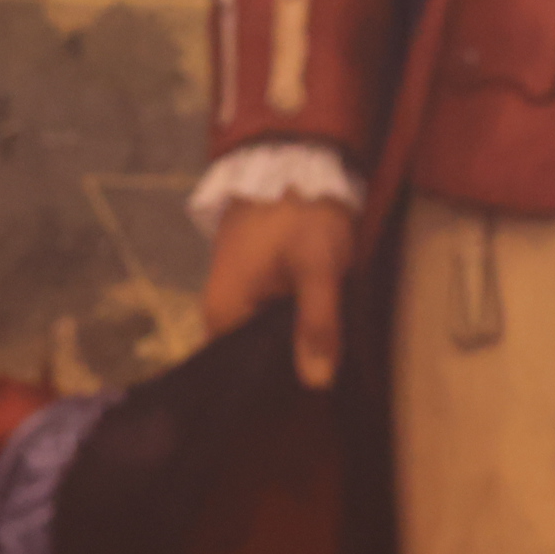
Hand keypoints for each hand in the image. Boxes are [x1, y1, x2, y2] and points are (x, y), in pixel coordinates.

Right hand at [201, 196, 353, 387]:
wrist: (296, 155)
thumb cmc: (302, 211)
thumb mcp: (317, 266)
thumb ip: (316, 323)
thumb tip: (316, 384)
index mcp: (223, 315)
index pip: (245, 375)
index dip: (282, 387)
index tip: (316, 399)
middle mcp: (219, 309)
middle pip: (256, 356)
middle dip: (292, 365)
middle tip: (335, 381)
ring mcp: (234, 291)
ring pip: (267, 334)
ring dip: (296, 342)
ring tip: (334, 360)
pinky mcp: (252, 277)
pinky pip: (271, 314)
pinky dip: (294, 321)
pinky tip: (323, 329)